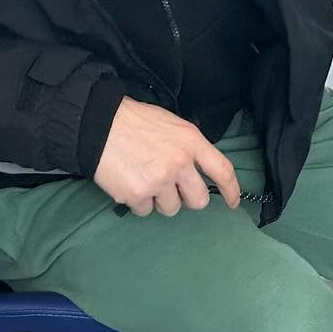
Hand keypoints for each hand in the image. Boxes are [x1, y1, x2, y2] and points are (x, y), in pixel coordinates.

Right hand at [93, 97, 241, 216]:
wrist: (99, 124)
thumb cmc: (134, 121)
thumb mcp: (171, 124)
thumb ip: (187, 146)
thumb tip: (197, 169)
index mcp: (191, 141)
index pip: (222, 170)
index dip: (232, 189)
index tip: (234, 202)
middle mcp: (179, 162)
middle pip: (199, 200)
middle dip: (188, 199)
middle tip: (174, 190)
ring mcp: (159, 180)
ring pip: (171, 208)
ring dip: (160, 200)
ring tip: (144, 179)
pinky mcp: (138, 195)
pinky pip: (145, 210)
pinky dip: (138, 201)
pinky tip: (129, 182)